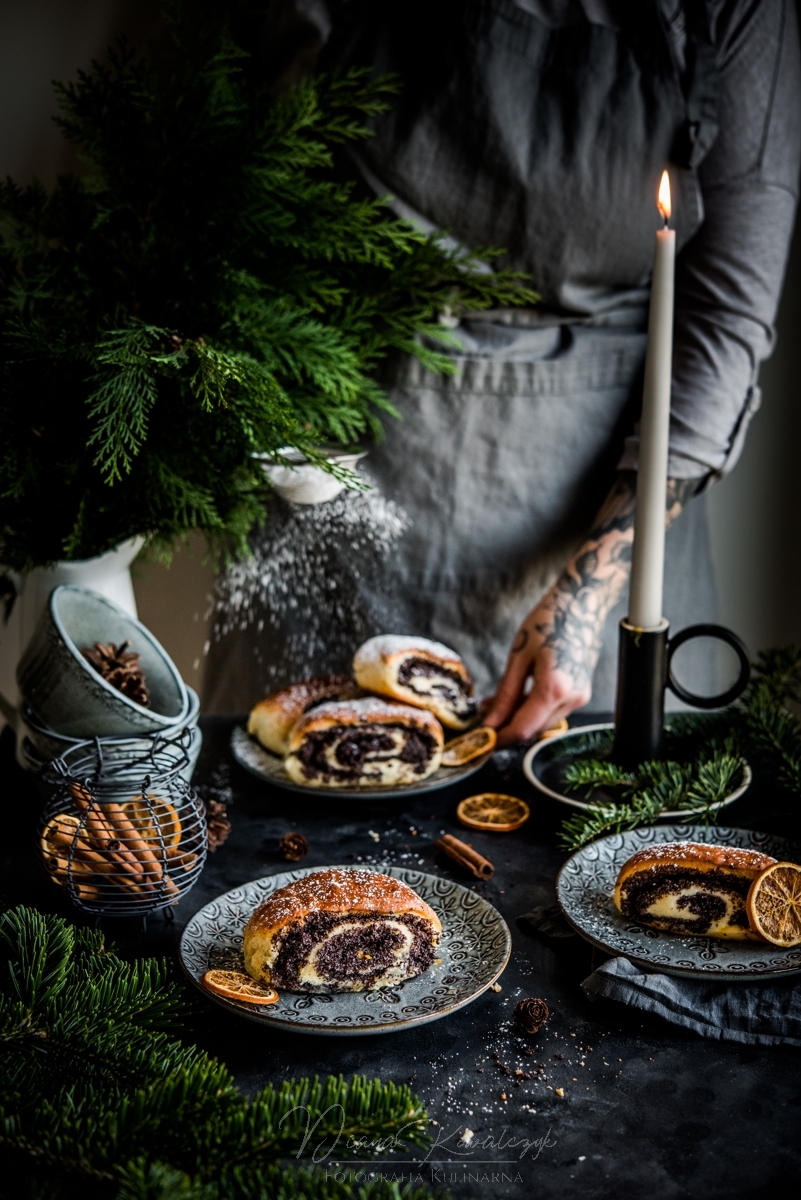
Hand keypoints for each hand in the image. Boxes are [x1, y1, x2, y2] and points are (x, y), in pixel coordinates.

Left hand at [483, 585, 596, 746]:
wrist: (582, 601)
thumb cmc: (549, 620)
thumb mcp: (519, 656)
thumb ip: (506, 694)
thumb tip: (491, 722)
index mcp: (554, 689)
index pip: (523, 729)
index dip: (500, 738)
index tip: (481, 737)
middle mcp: (572, 699)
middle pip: (534, 730)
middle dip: (507, 728)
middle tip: (483, 716)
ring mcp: (580, 697)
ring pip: (544, 722)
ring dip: (520, 719)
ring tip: (495, 703)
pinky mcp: (581, 692)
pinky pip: (553, 711)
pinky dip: (534, 710)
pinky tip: (518, 696)